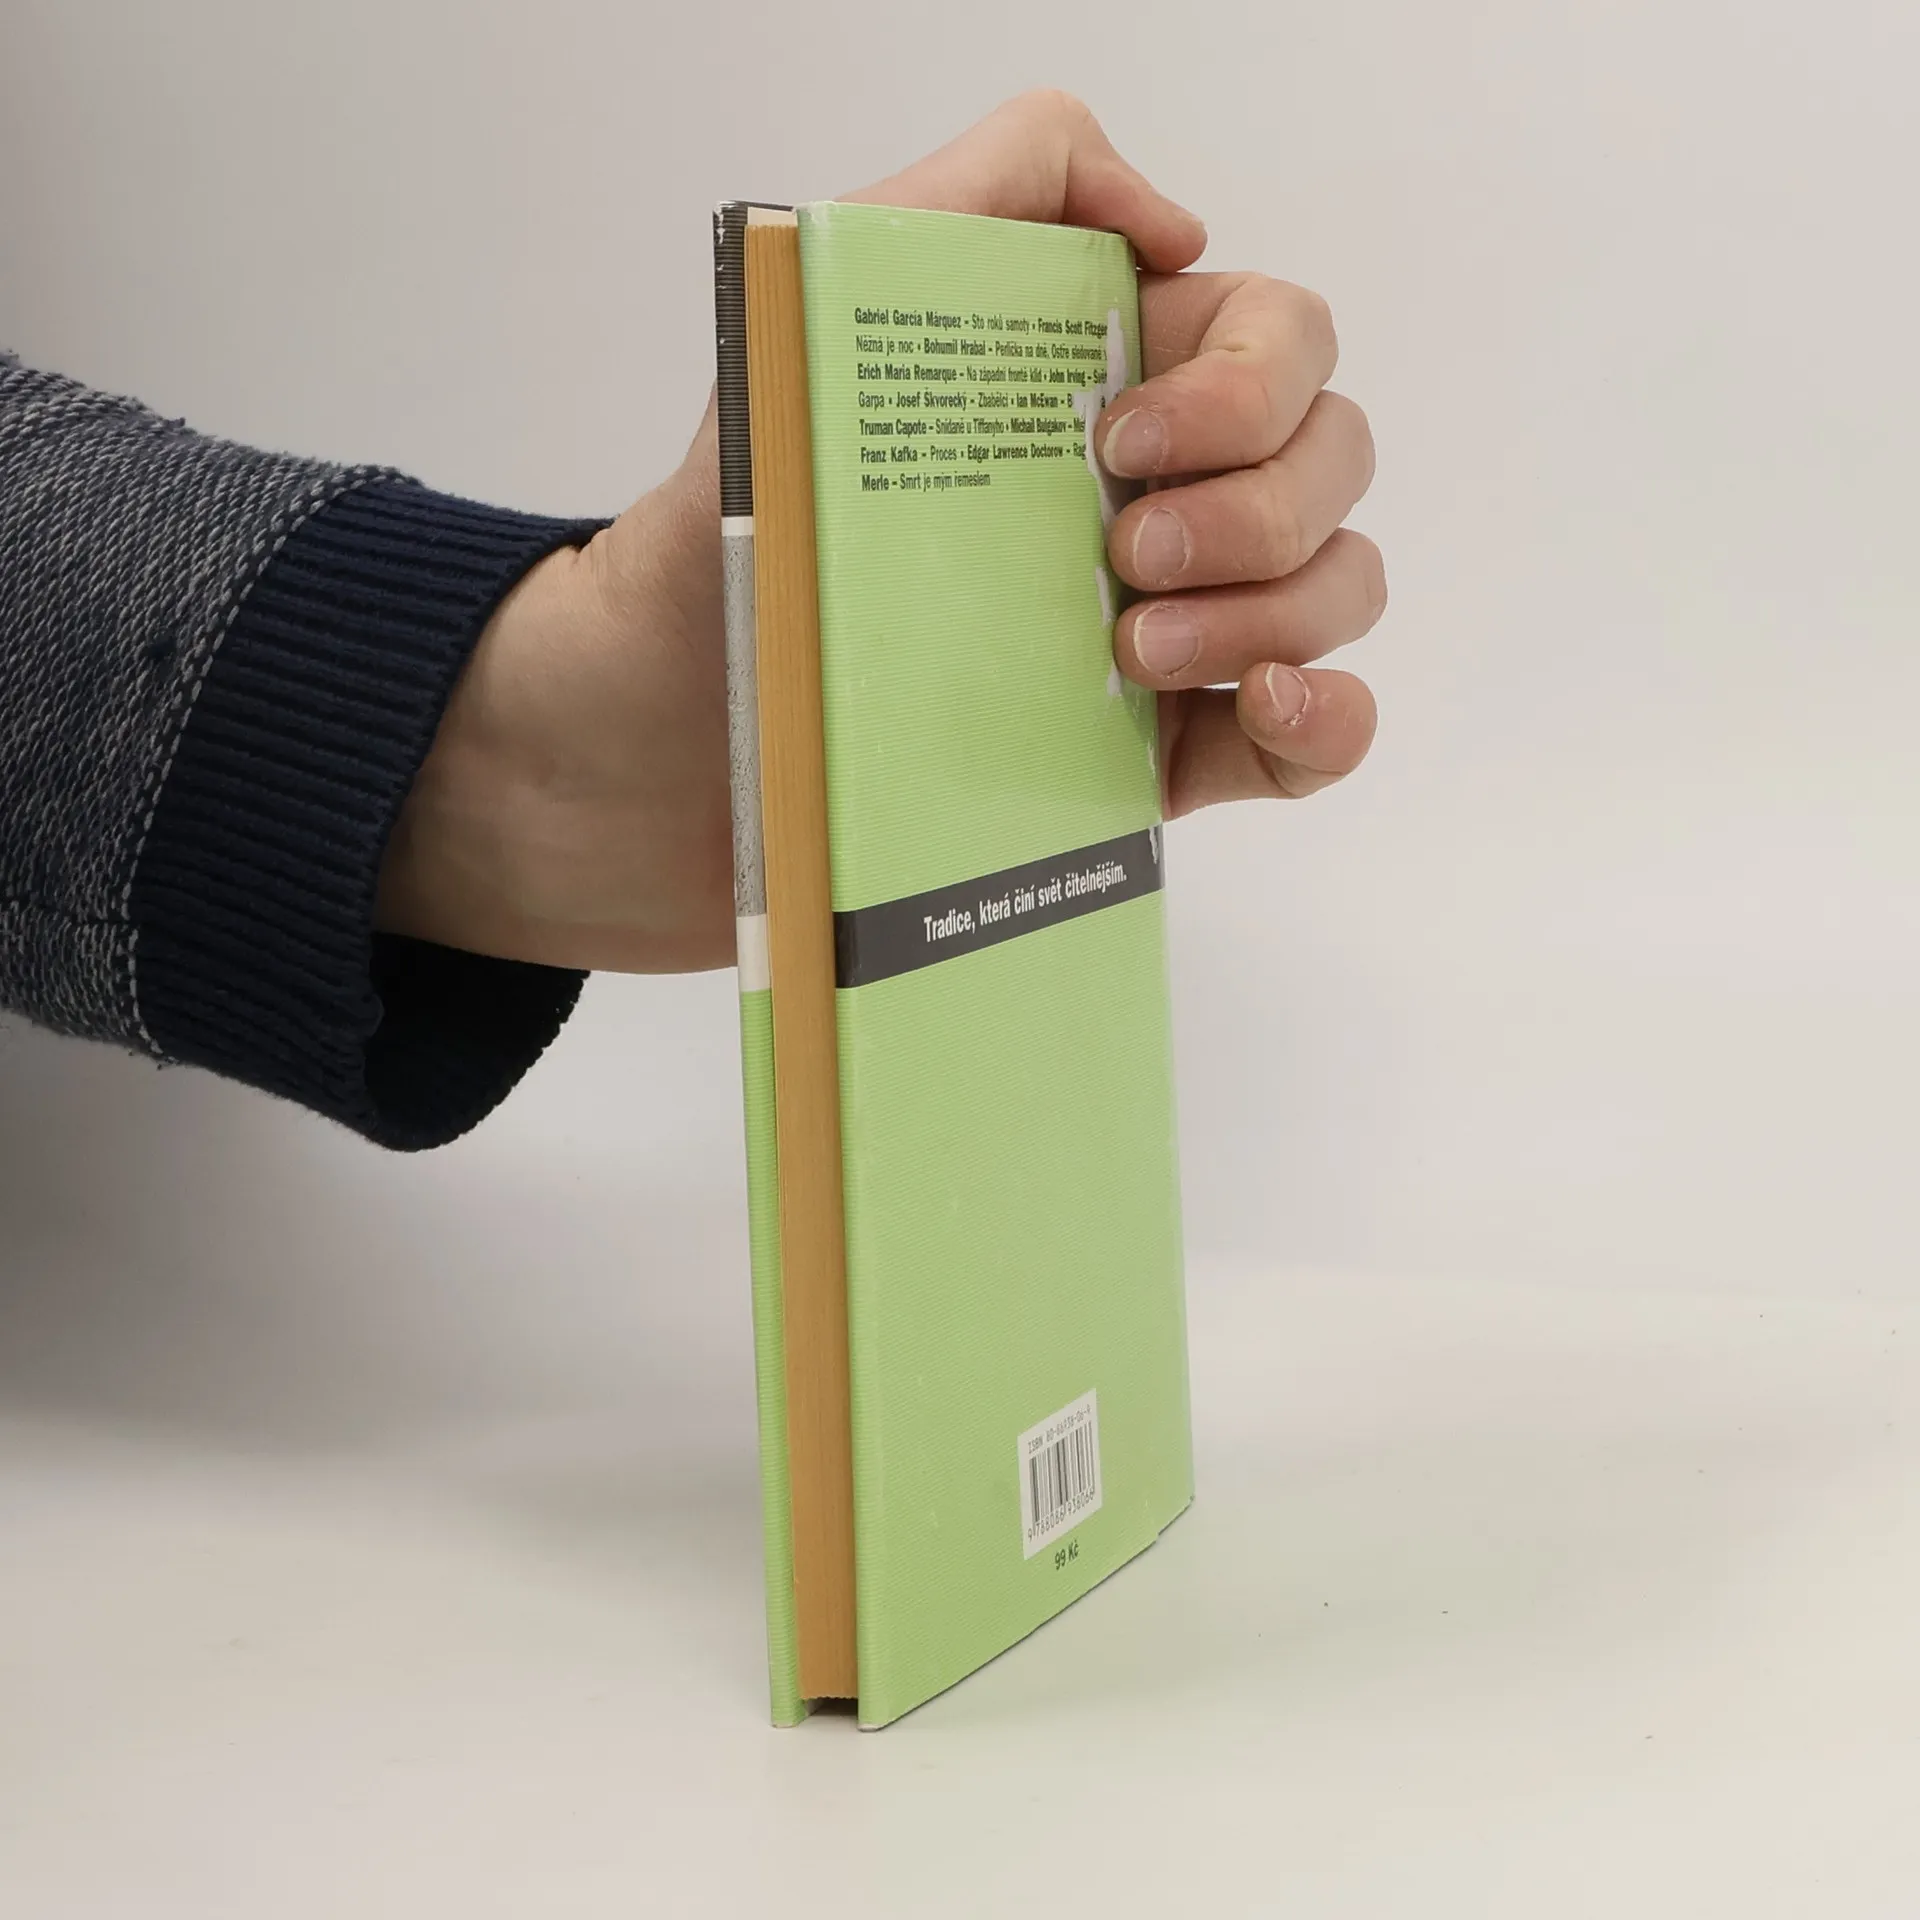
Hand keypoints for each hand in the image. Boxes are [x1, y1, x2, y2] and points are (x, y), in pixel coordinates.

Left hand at [377, 91, 1384, 973]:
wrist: (637, 765)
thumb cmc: (709, 550)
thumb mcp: (811, 329)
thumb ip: (981, 199)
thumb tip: (1174, 225)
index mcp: (1086, 387)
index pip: (1277, 335)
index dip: (1244, 383)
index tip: (1117, 442)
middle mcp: (1145, 502)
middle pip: (1330, 457)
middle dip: (1259, 503)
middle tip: (1115, 554)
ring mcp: (1157, 636)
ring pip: (1336, 586)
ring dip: (1276, 611)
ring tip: (1128, 655)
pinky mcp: (1146, 766)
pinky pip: (1311, 736)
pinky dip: (1329, 721)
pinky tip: (1270, 711)